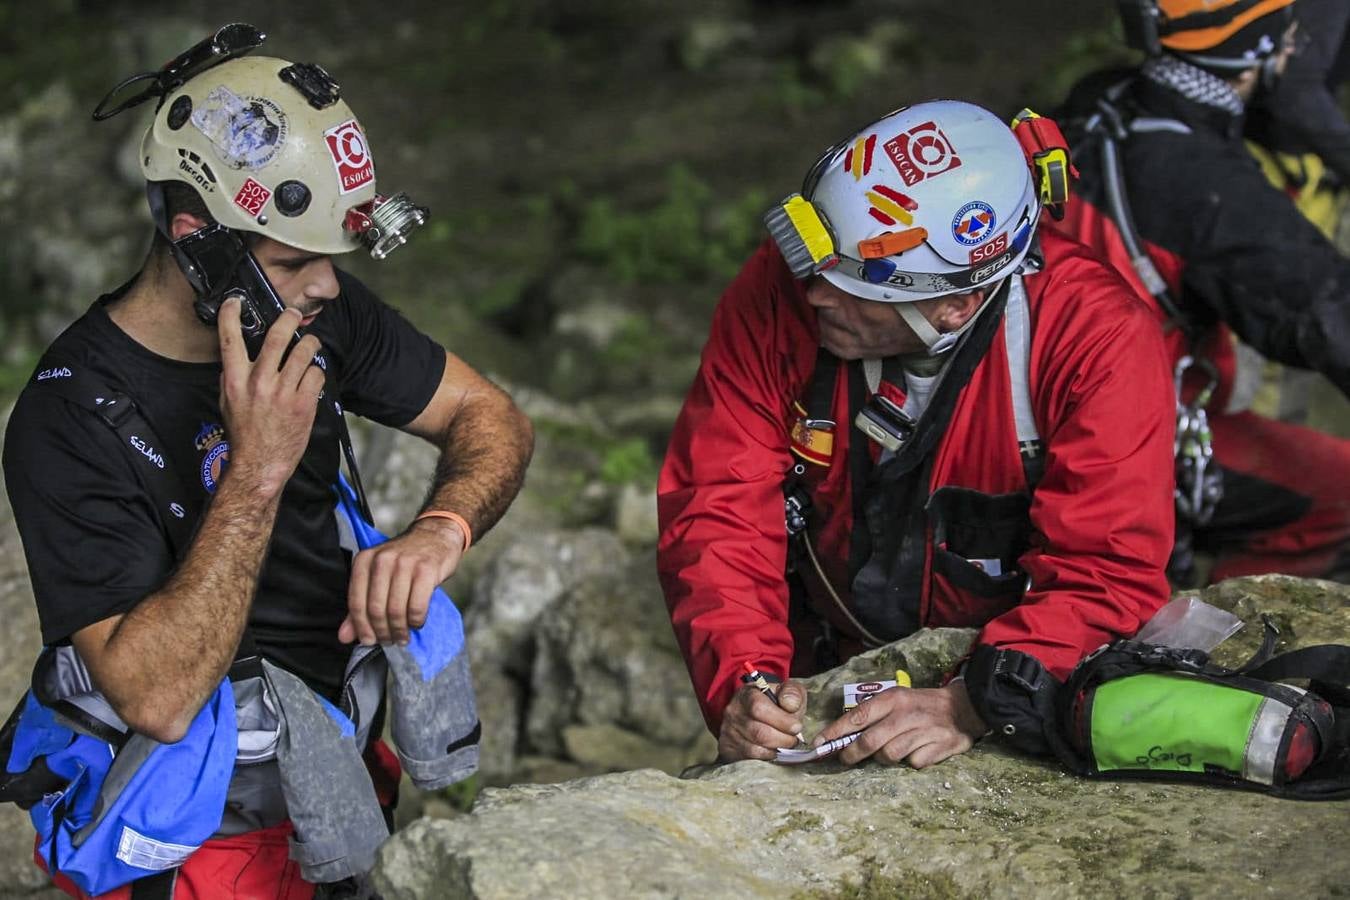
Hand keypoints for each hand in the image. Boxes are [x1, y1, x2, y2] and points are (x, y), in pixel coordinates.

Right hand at [217, 300, 326, 498]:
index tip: (235, 301)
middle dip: (288, 319)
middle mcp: (259, 382)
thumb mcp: (227, 402)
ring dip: (310, 343)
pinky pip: (316, 374)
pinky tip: (311, 378)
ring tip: (310, 344)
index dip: (231, 314)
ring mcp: (283, 392)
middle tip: (293, 313)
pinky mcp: (304, 403)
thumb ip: (232, 377)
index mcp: (235, 380)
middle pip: (277, 337)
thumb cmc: (244, 434)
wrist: (260, 464)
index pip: (229, 339)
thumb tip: (236, 355)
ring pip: (304, 351)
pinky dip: (316, 372)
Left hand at [338, 516, 465, 645]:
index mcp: (364, 560)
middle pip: (376, 609)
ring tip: (403, 637)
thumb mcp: (378, 576)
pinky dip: (416, 621)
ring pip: (396, 610)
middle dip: (382, 632)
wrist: (435, 535)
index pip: (356, 602)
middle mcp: (382, 560)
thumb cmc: (405, 560)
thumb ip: (361, 604)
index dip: (361, 627)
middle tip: (389, 641)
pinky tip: (417, 623)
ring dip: (400, 630)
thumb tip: (345, 636)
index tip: (368, 641)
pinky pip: (417, 606)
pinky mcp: (426, 570)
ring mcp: (405, 563)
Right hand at [718, 679, 806, 761]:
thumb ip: (792, 693)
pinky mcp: (728, 749)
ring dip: (777, 749)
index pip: (759, 707)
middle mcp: (733, 712)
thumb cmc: (776, 704)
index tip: (797, 726)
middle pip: (759, 732)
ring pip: (755, 749)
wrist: (757, 715)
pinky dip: (767, 757)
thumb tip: (790, 705)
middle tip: (794, 739)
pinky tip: (774, 750)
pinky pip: (750, 760)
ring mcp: (728, 732)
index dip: (782, 720)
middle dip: (783, 739)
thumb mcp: (787, 691)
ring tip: (785, 743)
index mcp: (747, 694)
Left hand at [814, 682, 986, 768]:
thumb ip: (873, 715)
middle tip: (845, 760)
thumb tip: (841, 738)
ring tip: (890, 751)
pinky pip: (914, 763)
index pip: (858, 716)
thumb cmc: (920, 706)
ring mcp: (924, 730)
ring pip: (890, 755)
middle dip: (852, 754)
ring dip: (884, 759)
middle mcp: (906, 714)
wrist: (963, 707)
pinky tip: (916, 751)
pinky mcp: (940, 746)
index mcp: (893, 699)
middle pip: (870, 741)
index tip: (819, 744)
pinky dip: (911, 761)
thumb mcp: (896, 700)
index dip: (836, 732)